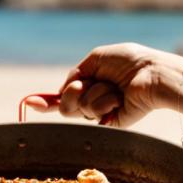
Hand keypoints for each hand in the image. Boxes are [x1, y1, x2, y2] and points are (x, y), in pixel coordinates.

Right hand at [27, 43, 182, 126]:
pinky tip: (119, 99)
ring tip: (116, 88)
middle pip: (65, 105)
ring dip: (95, 93)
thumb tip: (62, 90)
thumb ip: (76, 73)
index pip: (65, 95)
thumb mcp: (96, 58)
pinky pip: (93, 114)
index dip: (47, 101)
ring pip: (78, 109)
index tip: (31, 102)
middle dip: (72, 93)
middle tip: (87, 84)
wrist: (151, 74)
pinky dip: (104, 101)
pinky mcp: (111, 123)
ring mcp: (102, 113)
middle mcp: (94, 100)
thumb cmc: (129, 61)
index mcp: (92, 84)